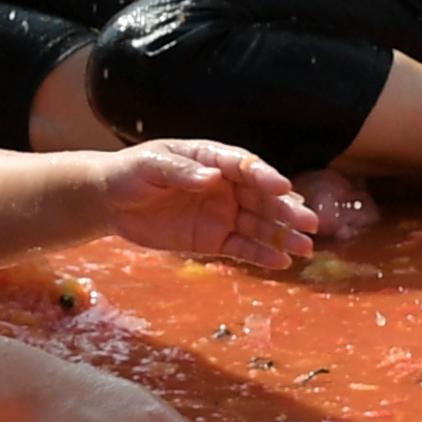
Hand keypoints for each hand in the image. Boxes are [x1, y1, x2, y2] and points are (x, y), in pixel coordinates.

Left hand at [99, 139, 320, 269]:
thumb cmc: (131, 173)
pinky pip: (243, 247)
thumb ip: (182, 171)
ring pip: (259, 225)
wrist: (111, 201)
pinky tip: (281, 263)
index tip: (284, 186)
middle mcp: (226, 185)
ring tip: (305, 248)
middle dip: (286, 210)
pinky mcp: (214, 239)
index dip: (265, 176)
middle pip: (262, 198)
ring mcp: (223, 213)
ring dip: (282, 236)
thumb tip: (211, 177)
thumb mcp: (151, 165)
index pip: (245, 166)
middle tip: (310, 223)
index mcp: (213, 158)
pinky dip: (262, 256)